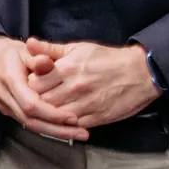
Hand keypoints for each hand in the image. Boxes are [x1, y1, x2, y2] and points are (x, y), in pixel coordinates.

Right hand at [0, 35, 89, 140]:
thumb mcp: (23, 50)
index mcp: (9, 80)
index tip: (73, 117)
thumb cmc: (8, 52)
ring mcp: (4, 106)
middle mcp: (5, 97)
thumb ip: (37, 56)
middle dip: (58, 130)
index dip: (52, 114)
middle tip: (82, 133)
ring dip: (54, 132)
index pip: (31, 104)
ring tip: (78, 133)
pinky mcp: (7, 110)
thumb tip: (46, 61)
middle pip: (31, 121)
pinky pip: (27, 122)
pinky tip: (63, 129)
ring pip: (30, 125)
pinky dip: (46, 127)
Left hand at [24, 38, 160, 128]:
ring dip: (49, 114)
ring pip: (56, 116)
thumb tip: (28, 43)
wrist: (140, 73)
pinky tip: (63, 119)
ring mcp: (87, 104)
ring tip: (47, 110)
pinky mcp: (98, 118)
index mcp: (67, 68)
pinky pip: (74, 125)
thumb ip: (51, 49)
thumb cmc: (106, 58)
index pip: (34, 83)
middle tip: (35, 100)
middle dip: (36, 101)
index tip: (31, 85)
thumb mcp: (77, 48)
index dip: (29, 85)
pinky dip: (66, 124)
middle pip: (43, 101)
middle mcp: (75, 87)